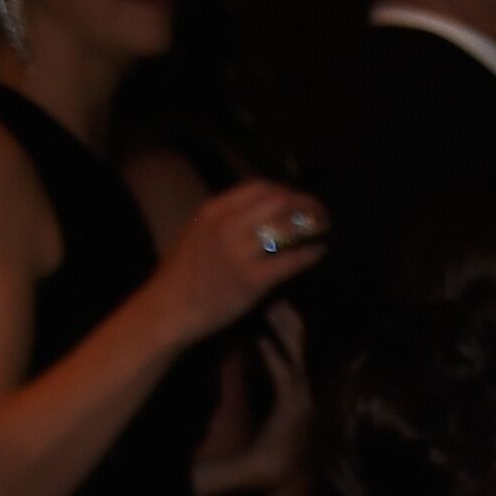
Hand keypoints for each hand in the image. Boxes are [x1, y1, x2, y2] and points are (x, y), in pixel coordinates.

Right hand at [153, 179, 328, 349]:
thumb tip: (265, 213)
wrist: (169, 308)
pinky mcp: (252, 280)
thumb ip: (228, 219)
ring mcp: (239, 252)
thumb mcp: (200, 233)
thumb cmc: (185, 274)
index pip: (259, 187)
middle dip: (306, 204)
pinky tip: (320, 253)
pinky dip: (310, 254)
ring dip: (313, 225)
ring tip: (325, 229)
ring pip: (287, 227)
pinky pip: (291, 261)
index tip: (300, 200)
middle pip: (279, 202)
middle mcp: (226, 226)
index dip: (287, 191)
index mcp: (213, 210)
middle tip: (322, 214)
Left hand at [188, 300, 309, 495]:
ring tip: (272, 309)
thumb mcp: (270, 407)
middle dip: (291, 322)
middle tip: (278, 297)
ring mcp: (304, 401)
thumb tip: (250, 349)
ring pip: (298, 357)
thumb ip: (265, 380)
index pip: (301, 351)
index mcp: (302, 390)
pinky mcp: (293, 410)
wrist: (267, 475)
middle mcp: (308, 392)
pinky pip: (284, 378)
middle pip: (304, 348)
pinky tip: (260, 343)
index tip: (282, 305)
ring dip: (285, 333)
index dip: (293, 328)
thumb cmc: (266, 444)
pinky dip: (272, 359)